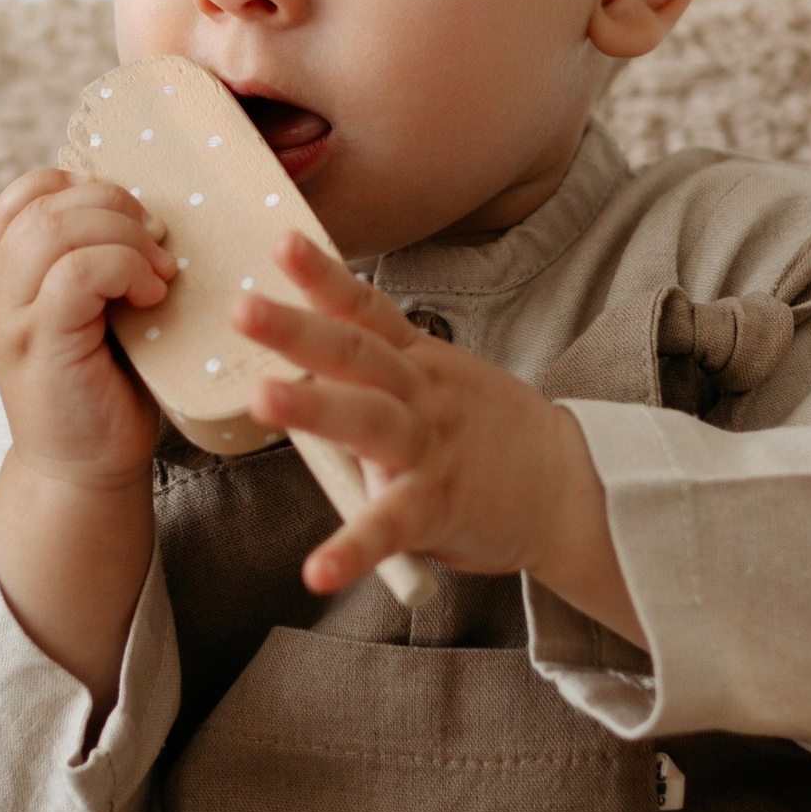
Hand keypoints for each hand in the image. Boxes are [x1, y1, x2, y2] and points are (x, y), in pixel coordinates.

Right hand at [0, 166, 173, 488]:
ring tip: (158, 271)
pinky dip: (122, 269)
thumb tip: (153, 214)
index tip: (126, 214)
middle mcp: (0, 294)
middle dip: (112, 204)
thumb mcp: (98, 316)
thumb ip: (100, 267)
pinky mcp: (39, 345)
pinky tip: (151, 294)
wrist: (83, 474)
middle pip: (40, 206)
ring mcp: (13, 319)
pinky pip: (74, 274)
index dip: (75, 186)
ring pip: (53, 231)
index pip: (19, 199)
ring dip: (121, 235)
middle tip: (158, 238)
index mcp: (10, 280)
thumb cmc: (105, 392)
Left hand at [235, 237, 640, 634]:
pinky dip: (353, 550)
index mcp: (416, 360)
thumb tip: (302, 356)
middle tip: (242, 308)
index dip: (322, 275)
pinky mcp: (437, 506)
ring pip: (368, 420)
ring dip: (313, 409)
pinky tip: (317, 571)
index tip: (281, 240)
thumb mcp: (437, 380)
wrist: (568, 486)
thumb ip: (378, 369)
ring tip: (261, 399)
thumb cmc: (486, 432)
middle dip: (296, 329)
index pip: (364, 309)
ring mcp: (428, 448)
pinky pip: (390, 527)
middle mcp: (419, 394)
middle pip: (354, 354)